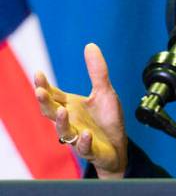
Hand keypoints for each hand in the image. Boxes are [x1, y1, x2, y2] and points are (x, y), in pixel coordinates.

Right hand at [34, 43, 127, 177]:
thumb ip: (97, 71)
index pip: (52, 95)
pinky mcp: (91, 150)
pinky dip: (84, 142)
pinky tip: (86, 134)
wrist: (118, 145)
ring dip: (61, 122)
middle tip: (40, 92)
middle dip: (44, 102)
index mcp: (70, 106)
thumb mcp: (104, 91)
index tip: (38, 73)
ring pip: (64, 131)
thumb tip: (90, 45)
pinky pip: (85, 148)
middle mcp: (70, 121)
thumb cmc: (107, 119)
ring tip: (62, 111)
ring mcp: (78, 136)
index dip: (43, 85)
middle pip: (51, 112)